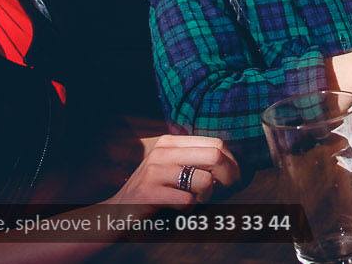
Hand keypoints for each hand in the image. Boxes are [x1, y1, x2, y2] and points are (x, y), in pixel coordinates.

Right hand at [107, 135, 239, 210]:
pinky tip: (177, 208)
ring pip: (204, 181)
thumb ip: (195, 159)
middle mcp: (162, 151)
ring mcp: (154, 171)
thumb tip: (231, 163)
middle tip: (226, 189)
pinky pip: (187, 201)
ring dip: (205, 196)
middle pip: (214, 156)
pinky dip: (188, 208)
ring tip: (194, 199)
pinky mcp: (148, 193)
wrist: (117, 211)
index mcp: (171, 141)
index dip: (232, 162)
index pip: (216, 144)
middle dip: (228, 176)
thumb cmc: (154, 189)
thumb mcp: (172, 166)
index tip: (234, 177)